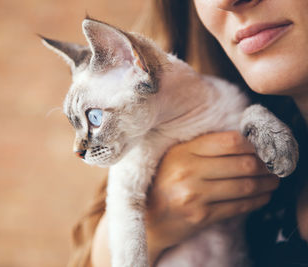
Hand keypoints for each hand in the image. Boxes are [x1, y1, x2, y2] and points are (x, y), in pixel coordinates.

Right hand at [146, 131, 279, 262]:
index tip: (261, 147)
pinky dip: (257, 201)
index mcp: (182, 151)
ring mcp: (195, 195)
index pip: (229, 141)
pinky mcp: (201, 216)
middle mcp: (188, 171)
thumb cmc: (163, 183)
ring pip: (245, 185)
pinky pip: (238, 206)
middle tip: (273, 165)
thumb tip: (243, 143)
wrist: (147, 217)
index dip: (252, 144)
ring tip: (273, 180)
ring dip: (266, 183)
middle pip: (242, 163)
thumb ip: (202, 148)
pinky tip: (263, 196)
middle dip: (265, 164)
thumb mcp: (175, 157)